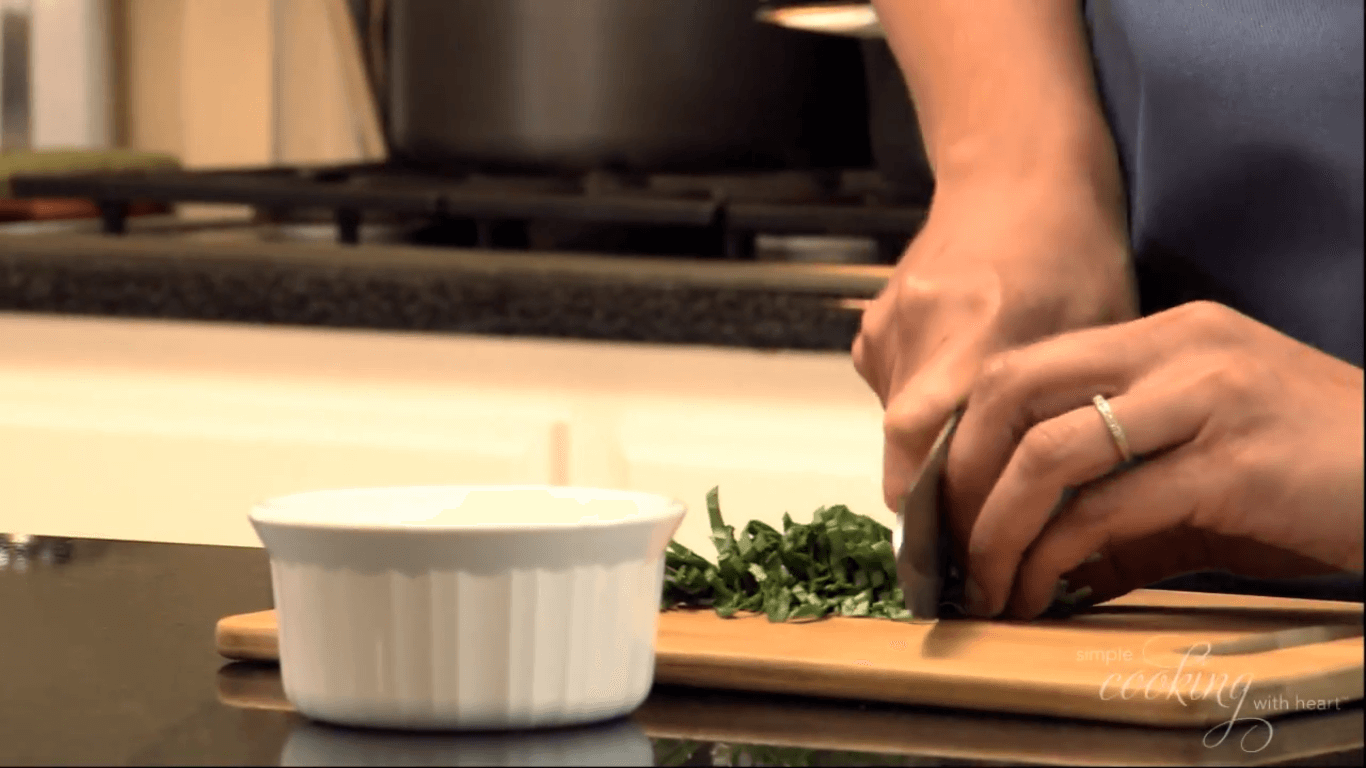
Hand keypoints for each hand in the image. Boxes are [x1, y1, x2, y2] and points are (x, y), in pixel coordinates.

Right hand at [852, 176, 1136, 521]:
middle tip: (969, 542)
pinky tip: (957, 397)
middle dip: (932, 503)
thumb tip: (1058, 504)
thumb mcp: (1098, 335)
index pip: (937, 451)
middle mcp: (926, 329)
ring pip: (896, 426)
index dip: (947, 513)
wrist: (1017, 174)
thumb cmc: (1077, 252)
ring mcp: (891, 323)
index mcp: (988, 333)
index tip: (971, 558)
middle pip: (903, 449)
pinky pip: (889, 390)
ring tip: (976, 471)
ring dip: (930, 458)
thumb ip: (1067, 412)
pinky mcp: (874, 322)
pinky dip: (920, 412)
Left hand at [946, 301, 1364, 619]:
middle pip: (1012, 390)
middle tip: (947, 541)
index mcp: (1167, 335)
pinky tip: (1040, 592)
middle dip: (960, 474)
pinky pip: (1108, 508)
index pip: (1024, 367)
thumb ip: (1122, 495)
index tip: (942, 502)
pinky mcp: (1234, 461)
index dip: (963, 437)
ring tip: (985, 582)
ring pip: (1048, 451)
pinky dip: (1055, 556)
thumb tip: (1038, 555)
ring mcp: (1207, 396)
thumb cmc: (1317, 477)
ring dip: (996, 526)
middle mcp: (1179, 349)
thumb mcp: (1207, 467)